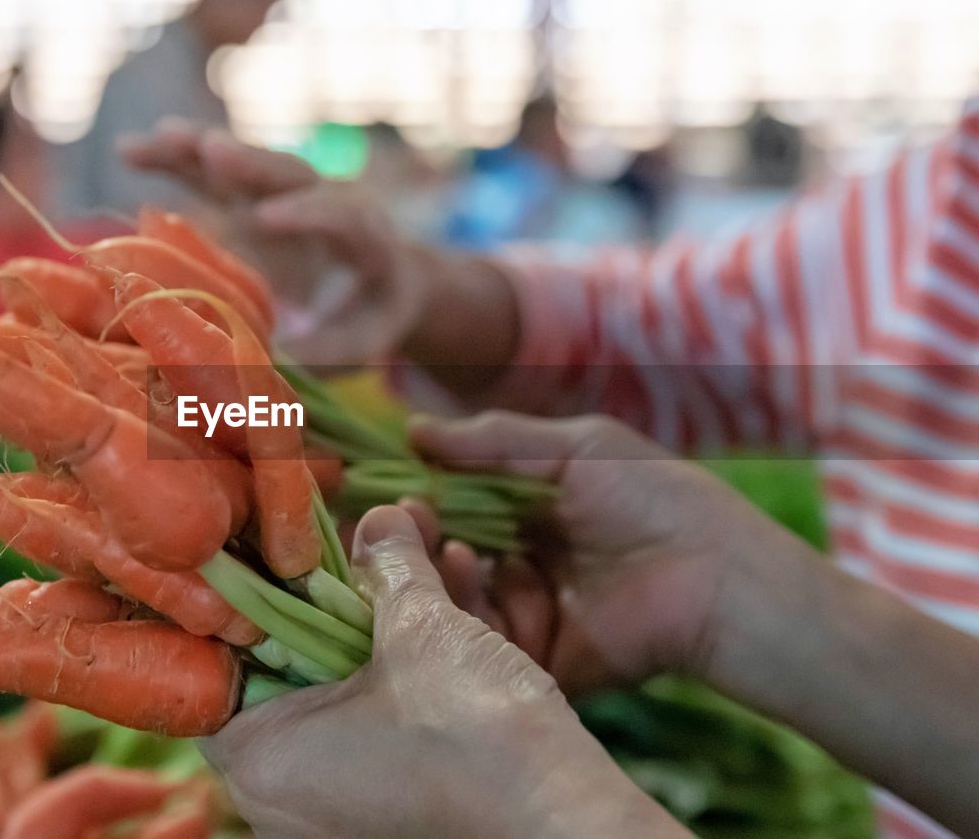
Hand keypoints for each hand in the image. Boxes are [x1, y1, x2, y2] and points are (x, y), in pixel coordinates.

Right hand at [123, 122, 424, 364]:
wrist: (384, 277)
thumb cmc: (373, 315)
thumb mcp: (363, 339)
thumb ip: (325, 349)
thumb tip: (270, 363)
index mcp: (367, 235)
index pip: (341, 214)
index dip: (306, 213)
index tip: (265, 218)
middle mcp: (327, 197)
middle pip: (290, 173)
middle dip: (250, 163)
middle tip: (211, 149)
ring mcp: (285, 191)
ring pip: (245, 163)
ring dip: (200, 149)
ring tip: (155, 139)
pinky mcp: (252, 192)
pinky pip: (212, 170)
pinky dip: (174, 159)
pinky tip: (129, 151)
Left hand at [202, 506, 686, 838]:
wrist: (566, 824)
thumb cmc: (477, 733)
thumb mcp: (422, 627)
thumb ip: (388, 565)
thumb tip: (380, 516)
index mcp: (261, 760)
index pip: (220, 662)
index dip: (252, 593)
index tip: (279, 546)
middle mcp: (280, 800)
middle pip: (286, 673)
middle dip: (328, 601)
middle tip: (355, 546)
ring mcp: (331, 814)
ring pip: (339, 697)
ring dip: (375, 630)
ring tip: (419, 562)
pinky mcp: (383, 815)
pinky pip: (374, 730)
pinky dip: (399, 678)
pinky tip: (447, 617)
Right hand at [410, 412, 807, 693]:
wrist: (715, 578)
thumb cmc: (655, 498)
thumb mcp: (576, 449)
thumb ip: (495, 441)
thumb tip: (412, 429)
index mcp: (524, 508)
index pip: (448, 499)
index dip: (411, 491)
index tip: (370, 482)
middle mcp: (513, 558)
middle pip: (438, 549)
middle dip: (409, 532)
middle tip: (390, 517)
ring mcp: (520, 610)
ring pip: (448, 593)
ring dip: (431, 566)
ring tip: (438, 542)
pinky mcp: (529, 657)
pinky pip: (476, 638)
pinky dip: (458, 608)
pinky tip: (459, 574)